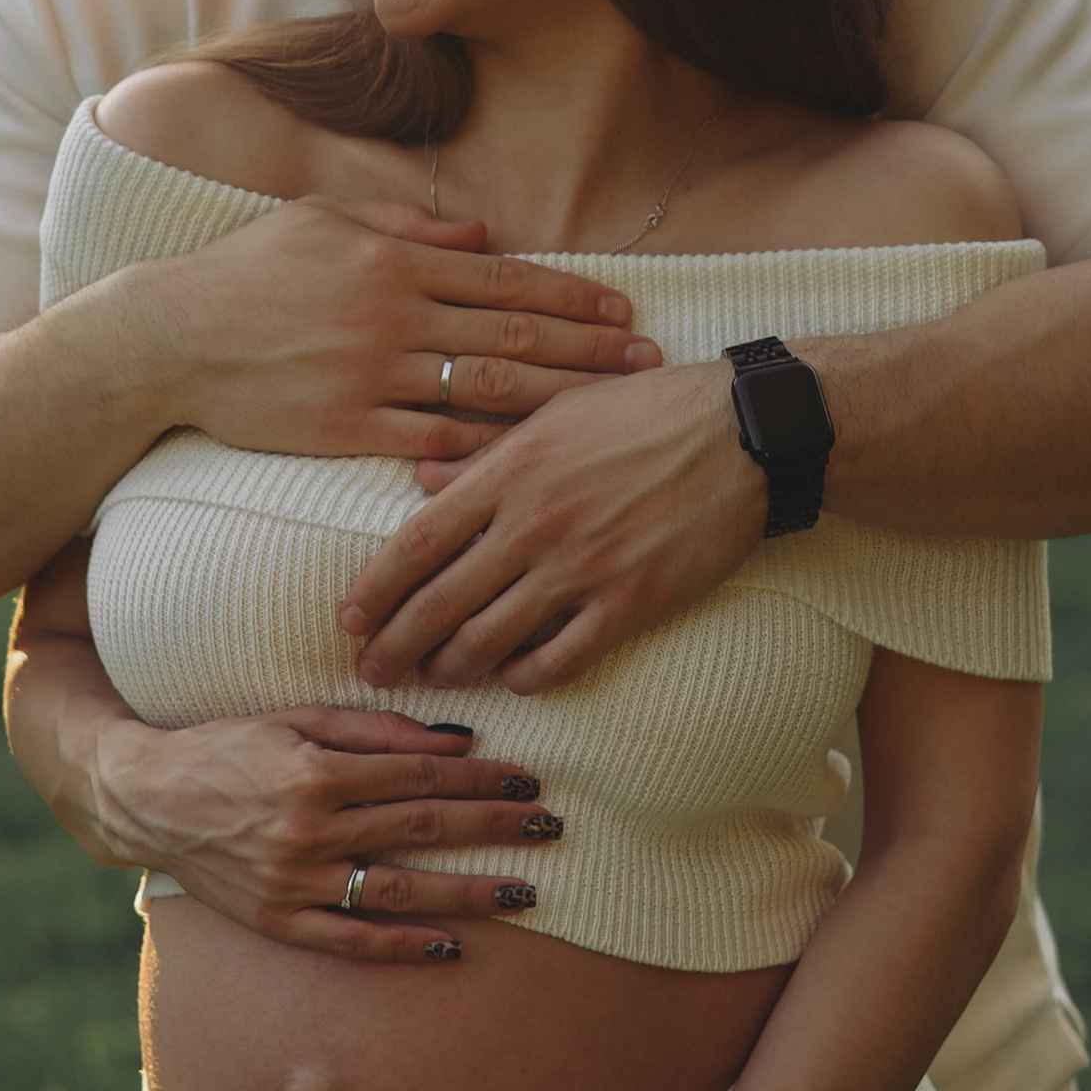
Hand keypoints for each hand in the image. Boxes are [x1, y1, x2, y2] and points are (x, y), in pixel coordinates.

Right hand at [83, 701, 562, 960]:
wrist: (147, 799)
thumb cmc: (229, 746)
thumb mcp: (296, 718)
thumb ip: (376, 728)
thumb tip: (457, 739)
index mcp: (315, 772)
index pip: (419, 775)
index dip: (480, 778)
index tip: (528, 779)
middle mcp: (307, 830)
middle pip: (421, 829)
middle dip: (492, 827)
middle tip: (549, 827)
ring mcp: (292, 882)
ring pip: (398, 891)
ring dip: (469, 893)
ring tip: (526, 893)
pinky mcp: (277, 921)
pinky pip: (351, 940)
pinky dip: (403, 945)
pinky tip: (453, 946)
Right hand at [146, 198, 660, 465]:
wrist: (168, 338)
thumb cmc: (245, 271)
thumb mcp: (323, 220)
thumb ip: (406, 226)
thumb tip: (483, 233)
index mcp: (394, 262)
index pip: (505, 277)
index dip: (572, 294)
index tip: (623, 308)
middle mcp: (391, 315)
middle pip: (513, 333)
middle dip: (587, 349)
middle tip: (645, 363)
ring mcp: (369, 374)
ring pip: (484, 389)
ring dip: (554, 400)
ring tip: (606, 412)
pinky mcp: (343, 428)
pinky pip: (427, 442)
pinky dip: (480, 449)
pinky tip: (528, 460)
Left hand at [337, 359, 765, 692]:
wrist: (743, 433)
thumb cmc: (646, 410)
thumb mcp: (556, 412)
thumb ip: (486, 454)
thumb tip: (422, 481)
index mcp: (510, 469)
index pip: (416, 541)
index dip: (374, 588)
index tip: (347, 618)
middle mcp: (534, 522)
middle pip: (439, 602)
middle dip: (395, 645)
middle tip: (371, 671)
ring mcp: (582, 566)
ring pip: (490, 639)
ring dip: (451, 667)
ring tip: (433, 678)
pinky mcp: (631, 601)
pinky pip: (560, 659)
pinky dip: (527, 678)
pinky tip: (514, 680)